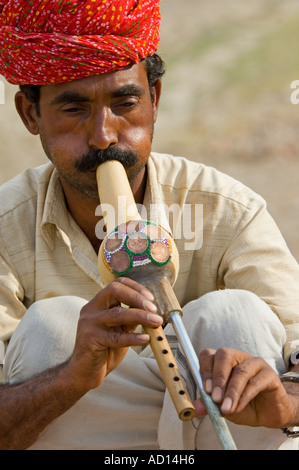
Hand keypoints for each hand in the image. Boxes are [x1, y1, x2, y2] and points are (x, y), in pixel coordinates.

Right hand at [67, 277, 161, 391]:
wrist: (84, 372)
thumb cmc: (103, 349)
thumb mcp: (119, 329)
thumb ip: (131, 319)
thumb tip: (152, 311)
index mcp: (98, 304)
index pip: (116, 285)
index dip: (135, 288)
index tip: (150, 298)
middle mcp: (91, 310)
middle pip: (114, 291)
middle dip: (137, 297)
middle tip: (153, 308)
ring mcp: (89, 324)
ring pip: (117, 314)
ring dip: (141, 316)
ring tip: (156, 322)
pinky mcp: (91, 340)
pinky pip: (116, 337)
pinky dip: (133, 337)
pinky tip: (145, 339)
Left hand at [194, 348, 297, 428]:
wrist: (268, 415)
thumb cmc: (244, 406)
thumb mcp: (222, 406)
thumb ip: (209, 404)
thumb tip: (195, 408)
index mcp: (223, 361)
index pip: (208, 355)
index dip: (205, 370)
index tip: (205, 390)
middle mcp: (238, 357)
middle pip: (225, 355)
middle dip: (218, 377)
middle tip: (215, 398)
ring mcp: (255, 363)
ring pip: (241, 370)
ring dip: (231, 391)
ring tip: (226, 408)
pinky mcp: (270, 374)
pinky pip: (256, 382)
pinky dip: (245, 396)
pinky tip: (239, 407)